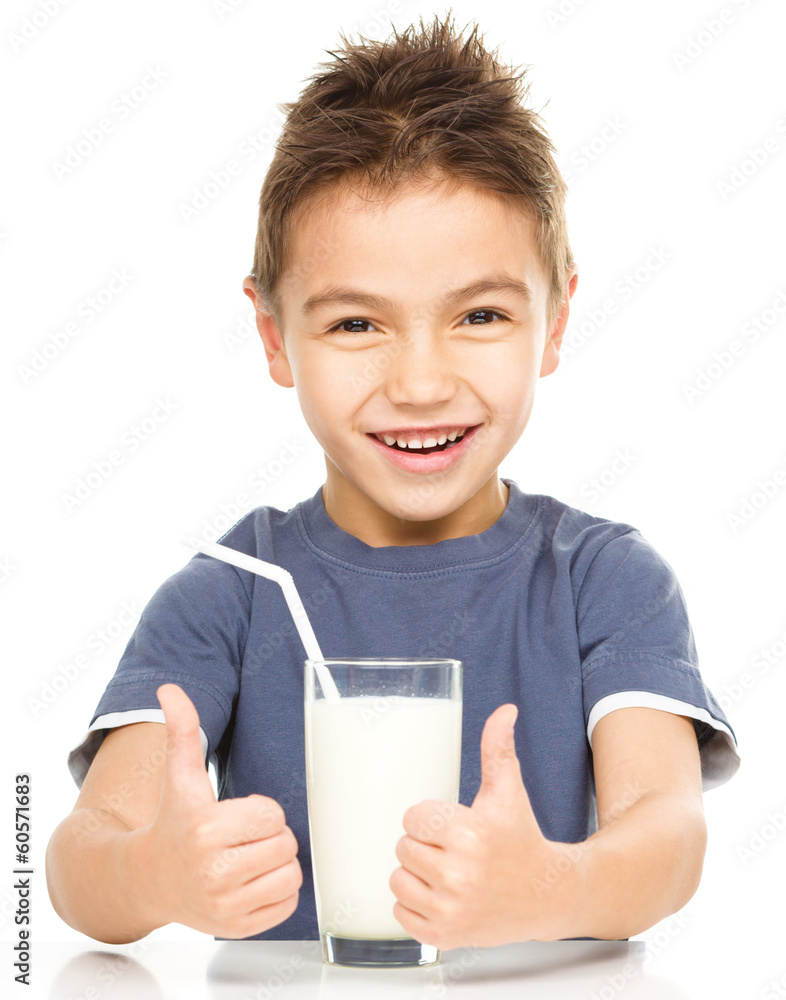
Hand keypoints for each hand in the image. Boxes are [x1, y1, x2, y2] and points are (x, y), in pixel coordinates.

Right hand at [139, 684, 301, 937]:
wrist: (147, 879)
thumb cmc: (173, 821)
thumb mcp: (179, 776)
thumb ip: (182, 730)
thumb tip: (169, 689)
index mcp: (204, 830)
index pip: (272, 813)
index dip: (261, 810)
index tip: (237, 815)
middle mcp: (213, 872)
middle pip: (285, 843)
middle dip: (271, 835)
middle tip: (243, 837)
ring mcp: (225, 905)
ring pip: (291, 873)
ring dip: (277, 863)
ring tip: (248, 857)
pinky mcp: (237, 928)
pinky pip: (288, 904)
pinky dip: (278, 891)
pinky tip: (250, 881)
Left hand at [390, 704, 570, 948]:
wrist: (546, 895)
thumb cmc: (521, 838)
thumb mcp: (508, 791)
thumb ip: (498, 748)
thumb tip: (505, 710)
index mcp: (470, 834)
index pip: (412, 817)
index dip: (431, 819)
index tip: (454, 825)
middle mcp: (459, 874)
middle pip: (402, 847)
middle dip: (424, 845)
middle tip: (452, 850)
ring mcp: (450, 909)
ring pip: (398, 879)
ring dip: (416, 875)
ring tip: (447, 872)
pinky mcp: (443, 936)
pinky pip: (400, 913)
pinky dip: (415, 906)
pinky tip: (443, 896)